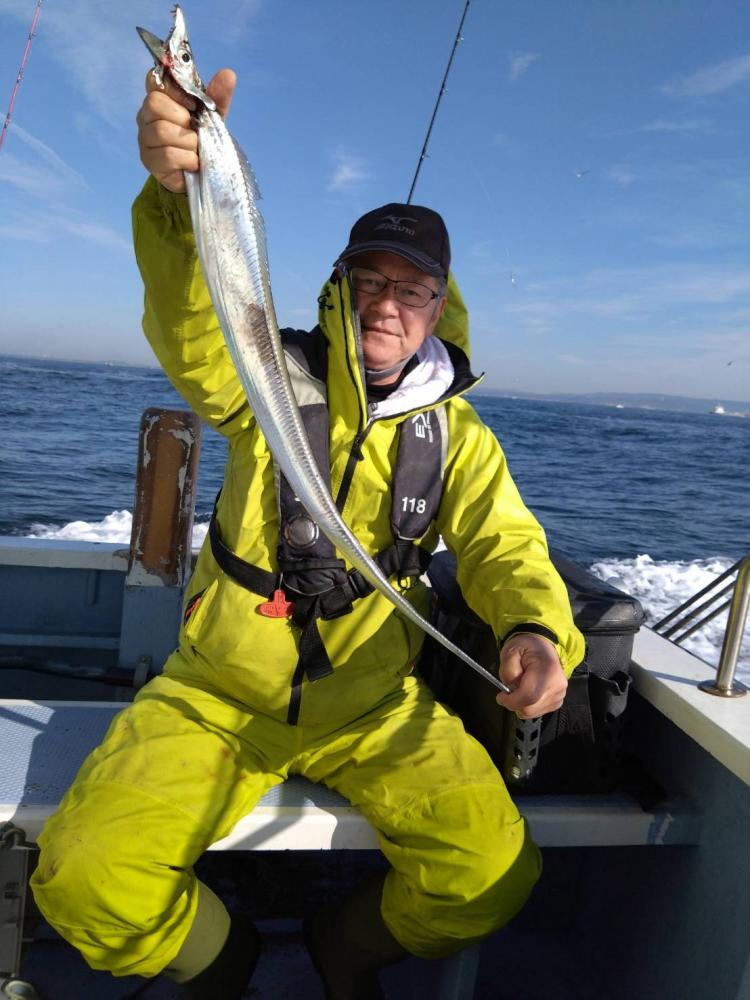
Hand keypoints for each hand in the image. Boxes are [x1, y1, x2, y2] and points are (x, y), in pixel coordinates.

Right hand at [136, 67, 236, 192]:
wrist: (205, 172)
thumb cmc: (204, 139)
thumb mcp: (213, 116)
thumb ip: (218, 96)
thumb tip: (229, 74)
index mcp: (160, 98)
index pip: (154, 79)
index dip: (175, 90)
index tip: (193, 104)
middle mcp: (146, 115)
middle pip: (155, 104)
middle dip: (182, 118)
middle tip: (194, 130)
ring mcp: (145, 138)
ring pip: (162, 131)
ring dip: (188, 142)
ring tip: (195, 148)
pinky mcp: (149, 161)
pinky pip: (168, 155)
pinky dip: (187, 159)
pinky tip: (192, 163)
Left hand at [495, 633, 566, 719]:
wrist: (543, 647)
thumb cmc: (526, 648)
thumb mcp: (510, 651)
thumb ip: (508, 670)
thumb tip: (510, 690)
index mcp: (548, 670)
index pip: (529, 695)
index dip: (511, 701)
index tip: (501, 696)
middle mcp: (558, 686)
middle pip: (530, 708)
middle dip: (514, 701)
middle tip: (510, 688)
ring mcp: (560, 695)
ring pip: (532, 712)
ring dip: (521, 703)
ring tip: (522, 685)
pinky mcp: (557, 702)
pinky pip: (537, 712)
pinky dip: (528, 705)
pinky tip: (529, 690)